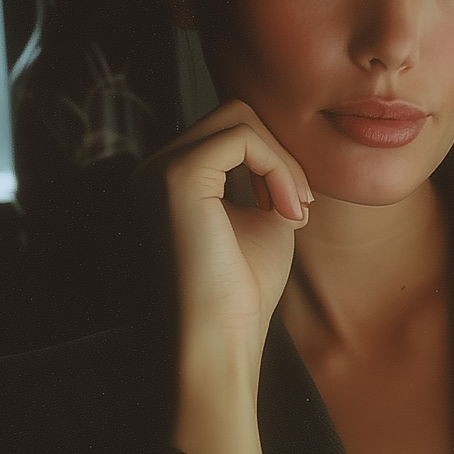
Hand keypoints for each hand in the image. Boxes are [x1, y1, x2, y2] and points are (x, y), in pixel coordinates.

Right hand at [137, 101, 312, 453]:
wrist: (222, 339)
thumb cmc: (242, 292)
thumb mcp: (262, 218)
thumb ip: (266, 177)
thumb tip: (283, 141)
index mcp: (168, 180)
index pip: (228, 132)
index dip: (273, 160)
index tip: (297, 208)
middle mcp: (153, 168)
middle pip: (233, 114)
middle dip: (280, 154)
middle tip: (299, 207)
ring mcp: (159, 169)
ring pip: (239, 117)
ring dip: (282, 161)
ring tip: (295, 211)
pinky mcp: (177, 176)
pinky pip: (243, 136)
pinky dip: (278, 167)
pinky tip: (287, 211)